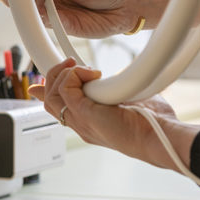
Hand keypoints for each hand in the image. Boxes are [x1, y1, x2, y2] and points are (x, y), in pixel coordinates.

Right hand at [29, 58, 195, 169]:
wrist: (160, 136)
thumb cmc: (152, 123)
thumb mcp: (129, 103)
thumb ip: (115, 92)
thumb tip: (113, 80)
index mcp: (89, 125)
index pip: (57, 110)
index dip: (45, 93)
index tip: (39, 82)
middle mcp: (81, 125)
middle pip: (49, 101)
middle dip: (53, 76)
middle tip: (71, 63)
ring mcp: (81, 122)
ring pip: (51, 96)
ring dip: (63, 74)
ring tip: (81, 67)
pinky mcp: (85, 114)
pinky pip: (64, 90)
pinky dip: (74, 76)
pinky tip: (92, 74)